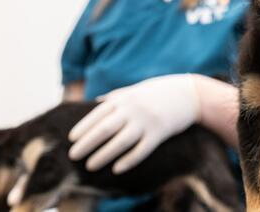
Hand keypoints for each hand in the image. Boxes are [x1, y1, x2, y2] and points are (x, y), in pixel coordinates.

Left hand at [67, 74, 199, 173]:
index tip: (71, 139)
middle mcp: (133, 109)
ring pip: (121, 141)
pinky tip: (117, 169)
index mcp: (124, 98)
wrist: (188, 93)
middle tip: (73, 156)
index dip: (84, 127)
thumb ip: (116, 96)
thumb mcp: (135, 90)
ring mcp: (146, 122)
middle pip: (105, 129)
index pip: (98, 114)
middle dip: (87, 143)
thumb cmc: (157, 92)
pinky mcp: (160, 133)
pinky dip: (129, 160)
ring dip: (104, 155)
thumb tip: (96, 103)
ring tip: (90, 165)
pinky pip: (142, 150)